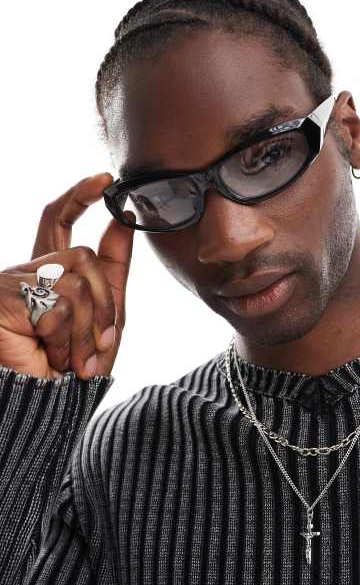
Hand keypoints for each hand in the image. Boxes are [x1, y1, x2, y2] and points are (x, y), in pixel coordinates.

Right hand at [0, 172, 134, 380]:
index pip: (56, 220)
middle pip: (81, 255)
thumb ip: (113, 268)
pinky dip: (70, 340)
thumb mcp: (105, 314)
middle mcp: (27, 271)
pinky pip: (61, 307)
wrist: (47, 404)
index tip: (106, 179)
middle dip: (105, 300)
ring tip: (75, 359)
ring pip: (79, 281)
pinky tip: (54, 359)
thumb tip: (124, 219)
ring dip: (89, 329)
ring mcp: (12, 282)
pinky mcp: (4, 298)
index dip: (79, 196)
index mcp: (47, 271)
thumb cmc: (74, 363)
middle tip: (103, 341)